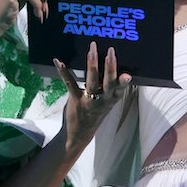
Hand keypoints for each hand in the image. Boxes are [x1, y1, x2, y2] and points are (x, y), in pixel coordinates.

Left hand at [55, 41, 131, 156]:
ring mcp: (87, 100)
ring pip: (91, 82)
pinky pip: (70, 84)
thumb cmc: (94, 115)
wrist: (78, 135)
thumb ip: (109, 89)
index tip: (127, 74)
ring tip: (91, 51)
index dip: (123, 82)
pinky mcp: (74, 99)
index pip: (119, 90)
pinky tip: (59, 61)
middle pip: (108, 83)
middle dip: (110, 67)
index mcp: (110, 101)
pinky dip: (64, 71)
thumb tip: (110, 66)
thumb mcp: (106, 103)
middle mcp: (101, 101)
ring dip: (91, 65)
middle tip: (111, 51)